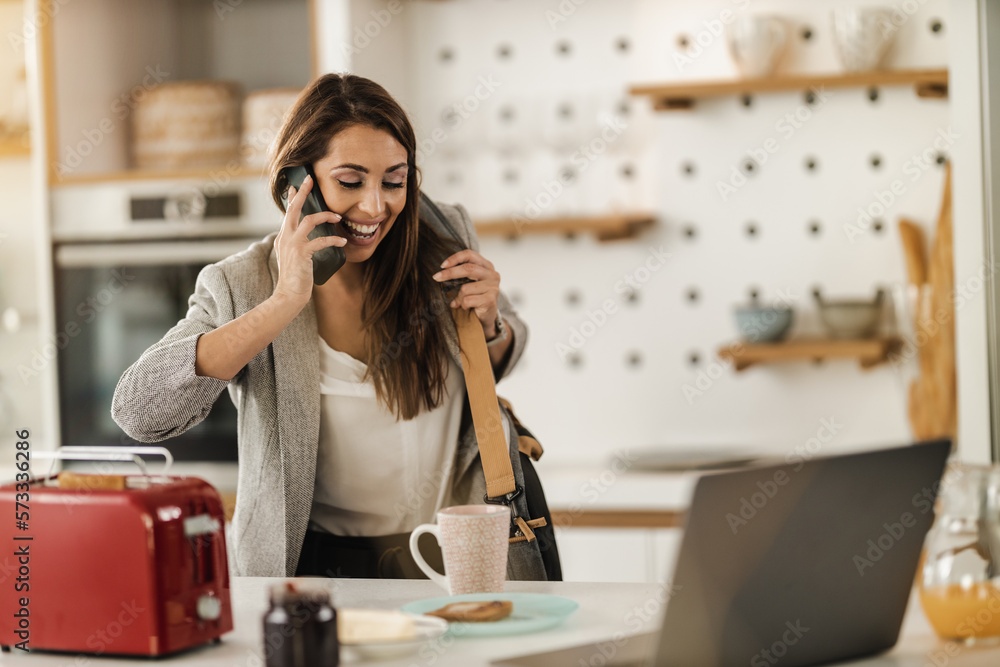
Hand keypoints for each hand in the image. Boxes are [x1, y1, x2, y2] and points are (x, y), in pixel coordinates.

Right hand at [272, 174, 346, 306]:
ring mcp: (292, 244)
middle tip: (310, 179)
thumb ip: (298, 245)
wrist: (289, 295)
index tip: (296, 185)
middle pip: (293, 208)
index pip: (287, 213)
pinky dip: (333, 240)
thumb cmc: (295, 278)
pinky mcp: (301, 253)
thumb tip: (309, 238)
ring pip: (308, 220)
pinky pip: (320, 240)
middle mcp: (285, 237)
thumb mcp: (293, 257)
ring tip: (338, 217)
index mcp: (283, 237)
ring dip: (325, 216)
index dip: (292, 198)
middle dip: (302, 192)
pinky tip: (343, 242)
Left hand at [433, 249, 500, 337]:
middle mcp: (492, 274)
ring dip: (459, 297)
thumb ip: (460, 275)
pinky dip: (463, 305)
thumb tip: (440, 274)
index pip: (470, 255)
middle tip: (436, 277)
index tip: (442, 266)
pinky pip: (468, 300)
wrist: (486, 317)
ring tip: (462, 302)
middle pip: (468, 268)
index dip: (455, 258)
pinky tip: (467, 307)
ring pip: (465, 288)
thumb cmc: (475, 297)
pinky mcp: (490, 299)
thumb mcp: (468, 282)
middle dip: (450, 273)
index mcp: (486, 266)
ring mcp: (493, 287)